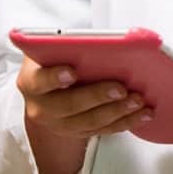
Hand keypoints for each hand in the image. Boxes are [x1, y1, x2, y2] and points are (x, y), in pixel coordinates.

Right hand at [17, 54, 153, 139]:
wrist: (47, 83)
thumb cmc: (55, 58)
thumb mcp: (53, 47)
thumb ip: (67, 45)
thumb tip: (98, 40)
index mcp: (31, 81)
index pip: (39, 80)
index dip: (54, 77)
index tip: (73, 72)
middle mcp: (40, 108)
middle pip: (68, 106)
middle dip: (97, 97)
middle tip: (121, 88)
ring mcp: (58, 124)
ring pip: (88, 123)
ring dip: (117, 112)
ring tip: (138, 101)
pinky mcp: (76, 132)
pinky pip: (102, 131)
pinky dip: (124, 122)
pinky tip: (142, 114)